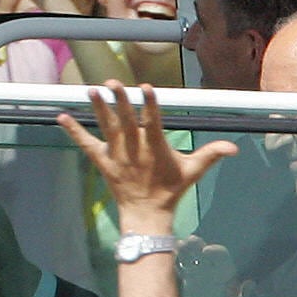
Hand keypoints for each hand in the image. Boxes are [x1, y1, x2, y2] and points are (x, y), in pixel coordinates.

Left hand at [57, 86, 238, 230]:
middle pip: (126, 121)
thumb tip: (235, 147)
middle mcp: (134, 149)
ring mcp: (116, 155)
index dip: (150, 104)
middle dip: (120, 102)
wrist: (147, 213)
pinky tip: (61, 117)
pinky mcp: (102, 162)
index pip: (152, 122)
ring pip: (106, 128)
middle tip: (112, 82)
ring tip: (90, 90)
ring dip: (98, 109)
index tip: (147, 87)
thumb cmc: (171, 189)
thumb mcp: (193, 172)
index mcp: (155, 147)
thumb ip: (211, 155)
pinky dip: (73, 131)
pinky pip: (86, 144)